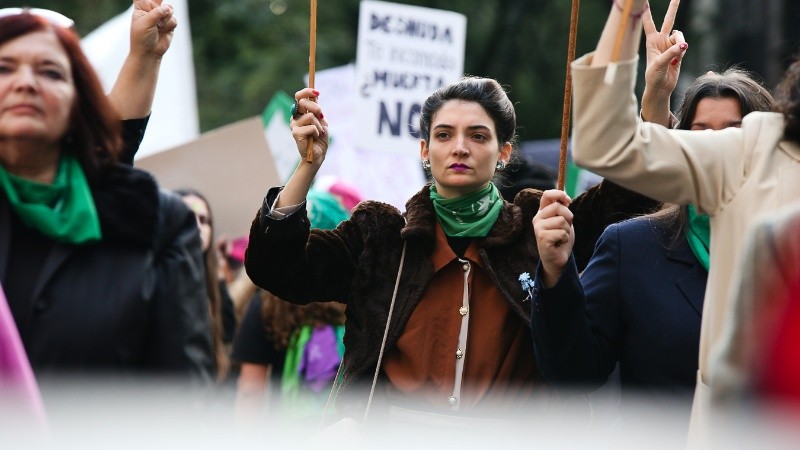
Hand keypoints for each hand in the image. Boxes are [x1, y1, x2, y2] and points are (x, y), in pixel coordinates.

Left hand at [130, 0, 176, 58]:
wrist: (149, 53)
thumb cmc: (141, 38)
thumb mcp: (145, 23)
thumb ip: (157, 13)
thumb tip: (168, 8)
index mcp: (141, 6)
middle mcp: (152, 9)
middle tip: (163, 6)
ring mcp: (161, 16)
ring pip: (169, 9)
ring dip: (166, 18)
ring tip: (159, 26)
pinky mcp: (169, 23)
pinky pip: (174, 19)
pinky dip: (170, 25)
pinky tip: (163, 30)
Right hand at [291, 88, 328, 165]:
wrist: (318, 153)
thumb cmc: (320, 137)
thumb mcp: (321, 120)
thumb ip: (317, 109)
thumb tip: (315, 95)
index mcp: (301, 112)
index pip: (299, 96)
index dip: (307, 91)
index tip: (317, 92)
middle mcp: (295, 116)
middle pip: (303, 102)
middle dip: (316, 108)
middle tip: (322, 117)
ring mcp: (294, 124)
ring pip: (310, 116)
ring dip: (319, 125)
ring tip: (318, 132)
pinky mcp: (295, 133)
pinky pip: (311, 127)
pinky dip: (317, 132)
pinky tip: (314, 138)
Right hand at [533, 190, 573, 287]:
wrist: (558, 258)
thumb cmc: (561, 238)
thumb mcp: (564, 220)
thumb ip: (563, 209)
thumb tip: (566, 197)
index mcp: (543, 212)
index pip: (547, 195)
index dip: (559, 194)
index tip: (568, 200)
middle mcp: (538, 218)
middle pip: (558, 206)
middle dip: (569, 217)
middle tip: (565, 228)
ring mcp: (538, 228)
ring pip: (562, 221)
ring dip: (567, 230)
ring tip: (561, 237)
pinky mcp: (542, 238)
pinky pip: (562, 233)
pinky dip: (565, 239)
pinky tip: (559, 243)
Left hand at [641, 0, 687, 123]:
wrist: (660, 87)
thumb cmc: (653, 76)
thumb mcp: (658, 64)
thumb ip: (670, 53)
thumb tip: (683, 45)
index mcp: (651, 41)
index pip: (649, 23)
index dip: (647, 12)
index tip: (644, 0)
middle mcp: (661, 40)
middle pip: (669, 20)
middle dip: (673, 8)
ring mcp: (670, 45)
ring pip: (680, 35)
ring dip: (680, 43)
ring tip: (676, 55)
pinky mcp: (679, 52)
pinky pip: (684, 46)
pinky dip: (682, 52)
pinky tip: (676, 61)